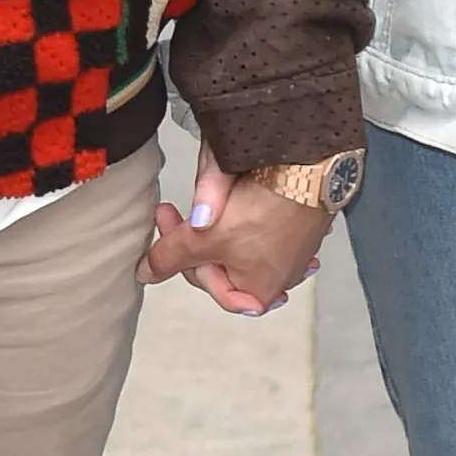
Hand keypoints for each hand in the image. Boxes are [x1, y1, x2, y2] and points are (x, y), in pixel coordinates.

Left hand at [134, 141, 329, 314]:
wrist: (309, 164)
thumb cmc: (268, 206)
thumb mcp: (205, 236)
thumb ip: (171, 257)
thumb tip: (145, 273)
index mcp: (256, 292)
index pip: (203, 279)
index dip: (176, 253)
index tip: (165, 221)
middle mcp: (278, 278)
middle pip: (221, 263)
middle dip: (195, 239)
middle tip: (174, 210)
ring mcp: (291, 252)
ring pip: (239, 243)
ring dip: (219, 228)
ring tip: (206, 209)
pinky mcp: (298, 226)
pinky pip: (262, 227)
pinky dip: (245, 216)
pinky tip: (238, 203)